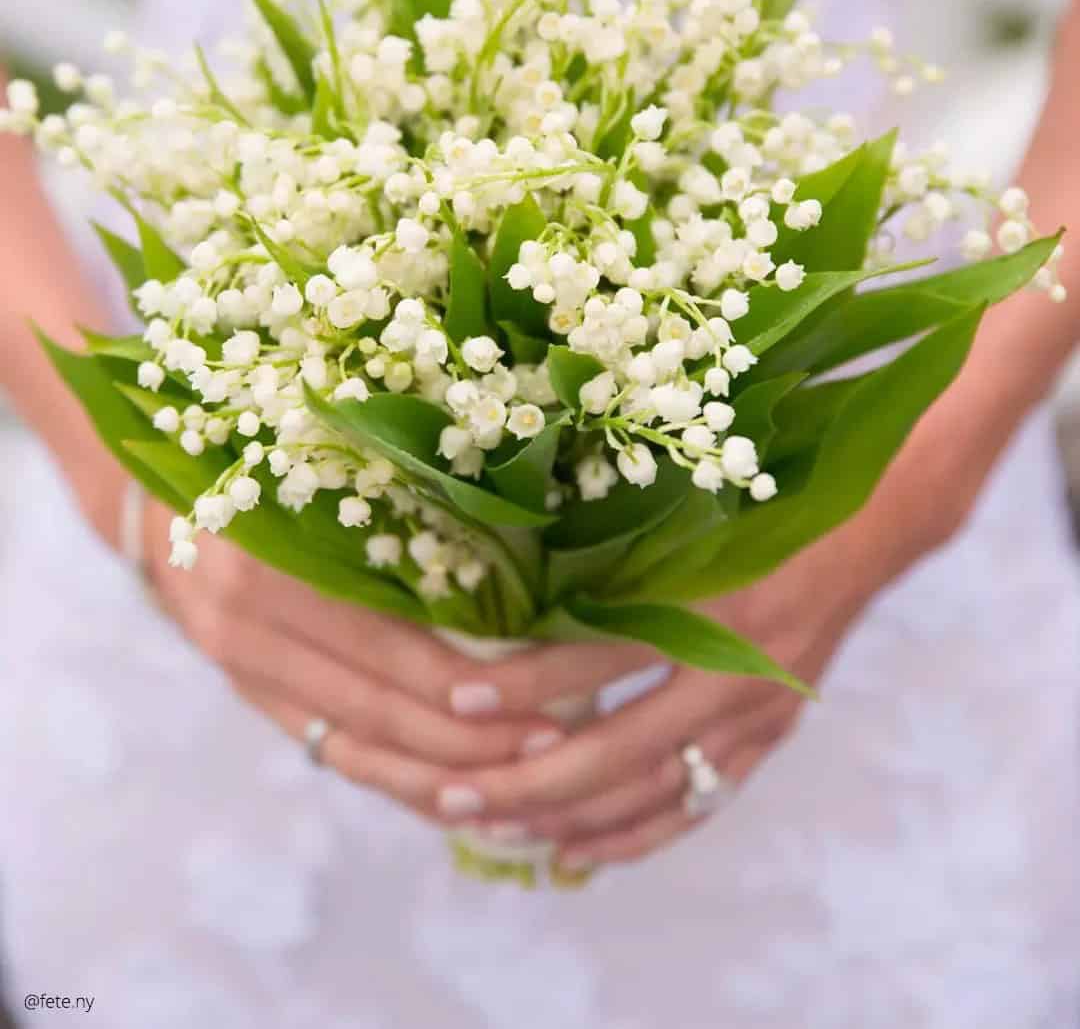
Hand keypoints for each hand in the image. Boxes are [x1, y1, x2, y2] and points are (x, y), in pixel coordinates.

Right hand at [133, 495, 564, 823]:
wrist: (159, 494)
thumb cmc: (266, 458)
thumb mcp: (322, 464)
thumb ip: (398, 506)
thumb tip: (526, 549)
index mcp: (271, 559)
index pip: (390, 645)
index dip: (469, 682)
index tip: (547, 697)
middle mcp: (248, 627)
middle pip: (380, 709)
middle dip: (476, 741)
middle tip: (558, 747)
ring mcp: (246, 674)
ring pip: (359, 751)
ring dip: (445, 778)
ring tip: (522, 790)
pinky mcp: (254, 700)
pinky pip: (336, 756)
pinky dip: (400, 784)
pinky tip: (459, 800)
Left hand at [426, 489, 948, 869]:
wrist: (862, 528)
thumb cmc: (761, 506)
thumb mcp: (690, 515)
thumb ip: (620, 556)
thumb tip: (516, 588)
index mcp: (711, 602)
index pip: (600, 654)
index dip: (525, 681)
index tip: (456, 698)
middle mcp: (735, 671)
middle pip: (617, 749)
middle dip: (530, 781)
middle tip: (455, 798)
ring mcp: (757, 715)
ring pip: (651, 792)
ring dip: (570, 819)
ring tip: (496, 831)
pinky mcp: (769, 738)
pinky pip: (696, 804)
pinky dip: (635, 834)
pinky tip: (576, 849)